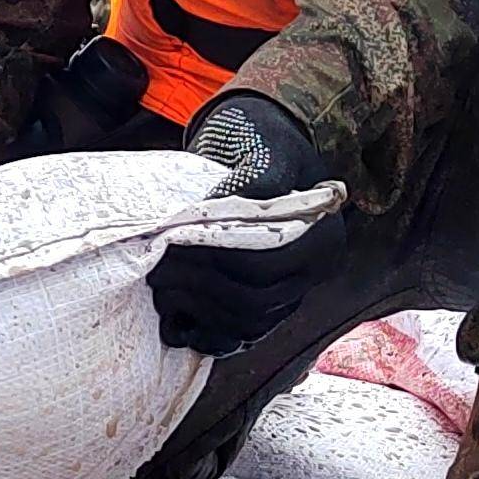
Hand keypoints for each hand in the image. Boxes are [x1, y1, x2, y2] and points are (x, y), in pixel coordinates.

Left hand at [146, 93, 347, 354]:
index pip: (263, 264)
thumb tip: (207, 219)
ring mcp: (294, 292)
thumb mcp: (263, 148)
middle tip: (157, 265)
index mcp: (321, 234)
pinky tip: (176, 322)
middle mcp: (314, 271)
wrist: (265, 149)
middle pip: (254, 300)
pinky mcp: (270, 306)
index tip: (172, 241)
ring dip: (197, 311)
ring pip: (247, 324)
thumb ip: (249, 182)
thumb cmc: (262, 142)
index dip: (213, 258)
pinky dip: (208, 335)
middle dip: (198, 286)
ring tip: (161, 286)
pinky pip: (241, 337)